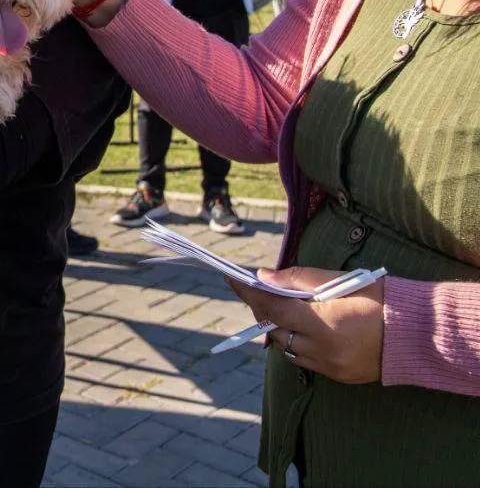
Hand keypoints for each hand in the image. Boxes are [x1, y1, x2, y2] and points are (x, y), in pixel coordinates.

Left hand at [226, 266, 385, 383]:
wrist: (420, 333)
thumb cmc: (381, 299)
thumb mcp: (341, 280)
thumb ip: (299, 279)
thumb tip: (264, 276)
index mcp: (322, 323)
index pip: (272, 308)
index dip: (248, 293)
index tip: (231, 278)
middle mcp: (322, 350)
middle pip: (275, 331)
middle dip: (263, 311)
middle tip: (258, 292)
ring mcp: (331, 367)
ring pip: (288, 349)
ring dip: (279, 329)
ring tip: (281, 309)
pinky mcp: (340, 377)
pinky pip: (306, 361)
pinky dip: (298, 344)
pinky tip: (303, 329)